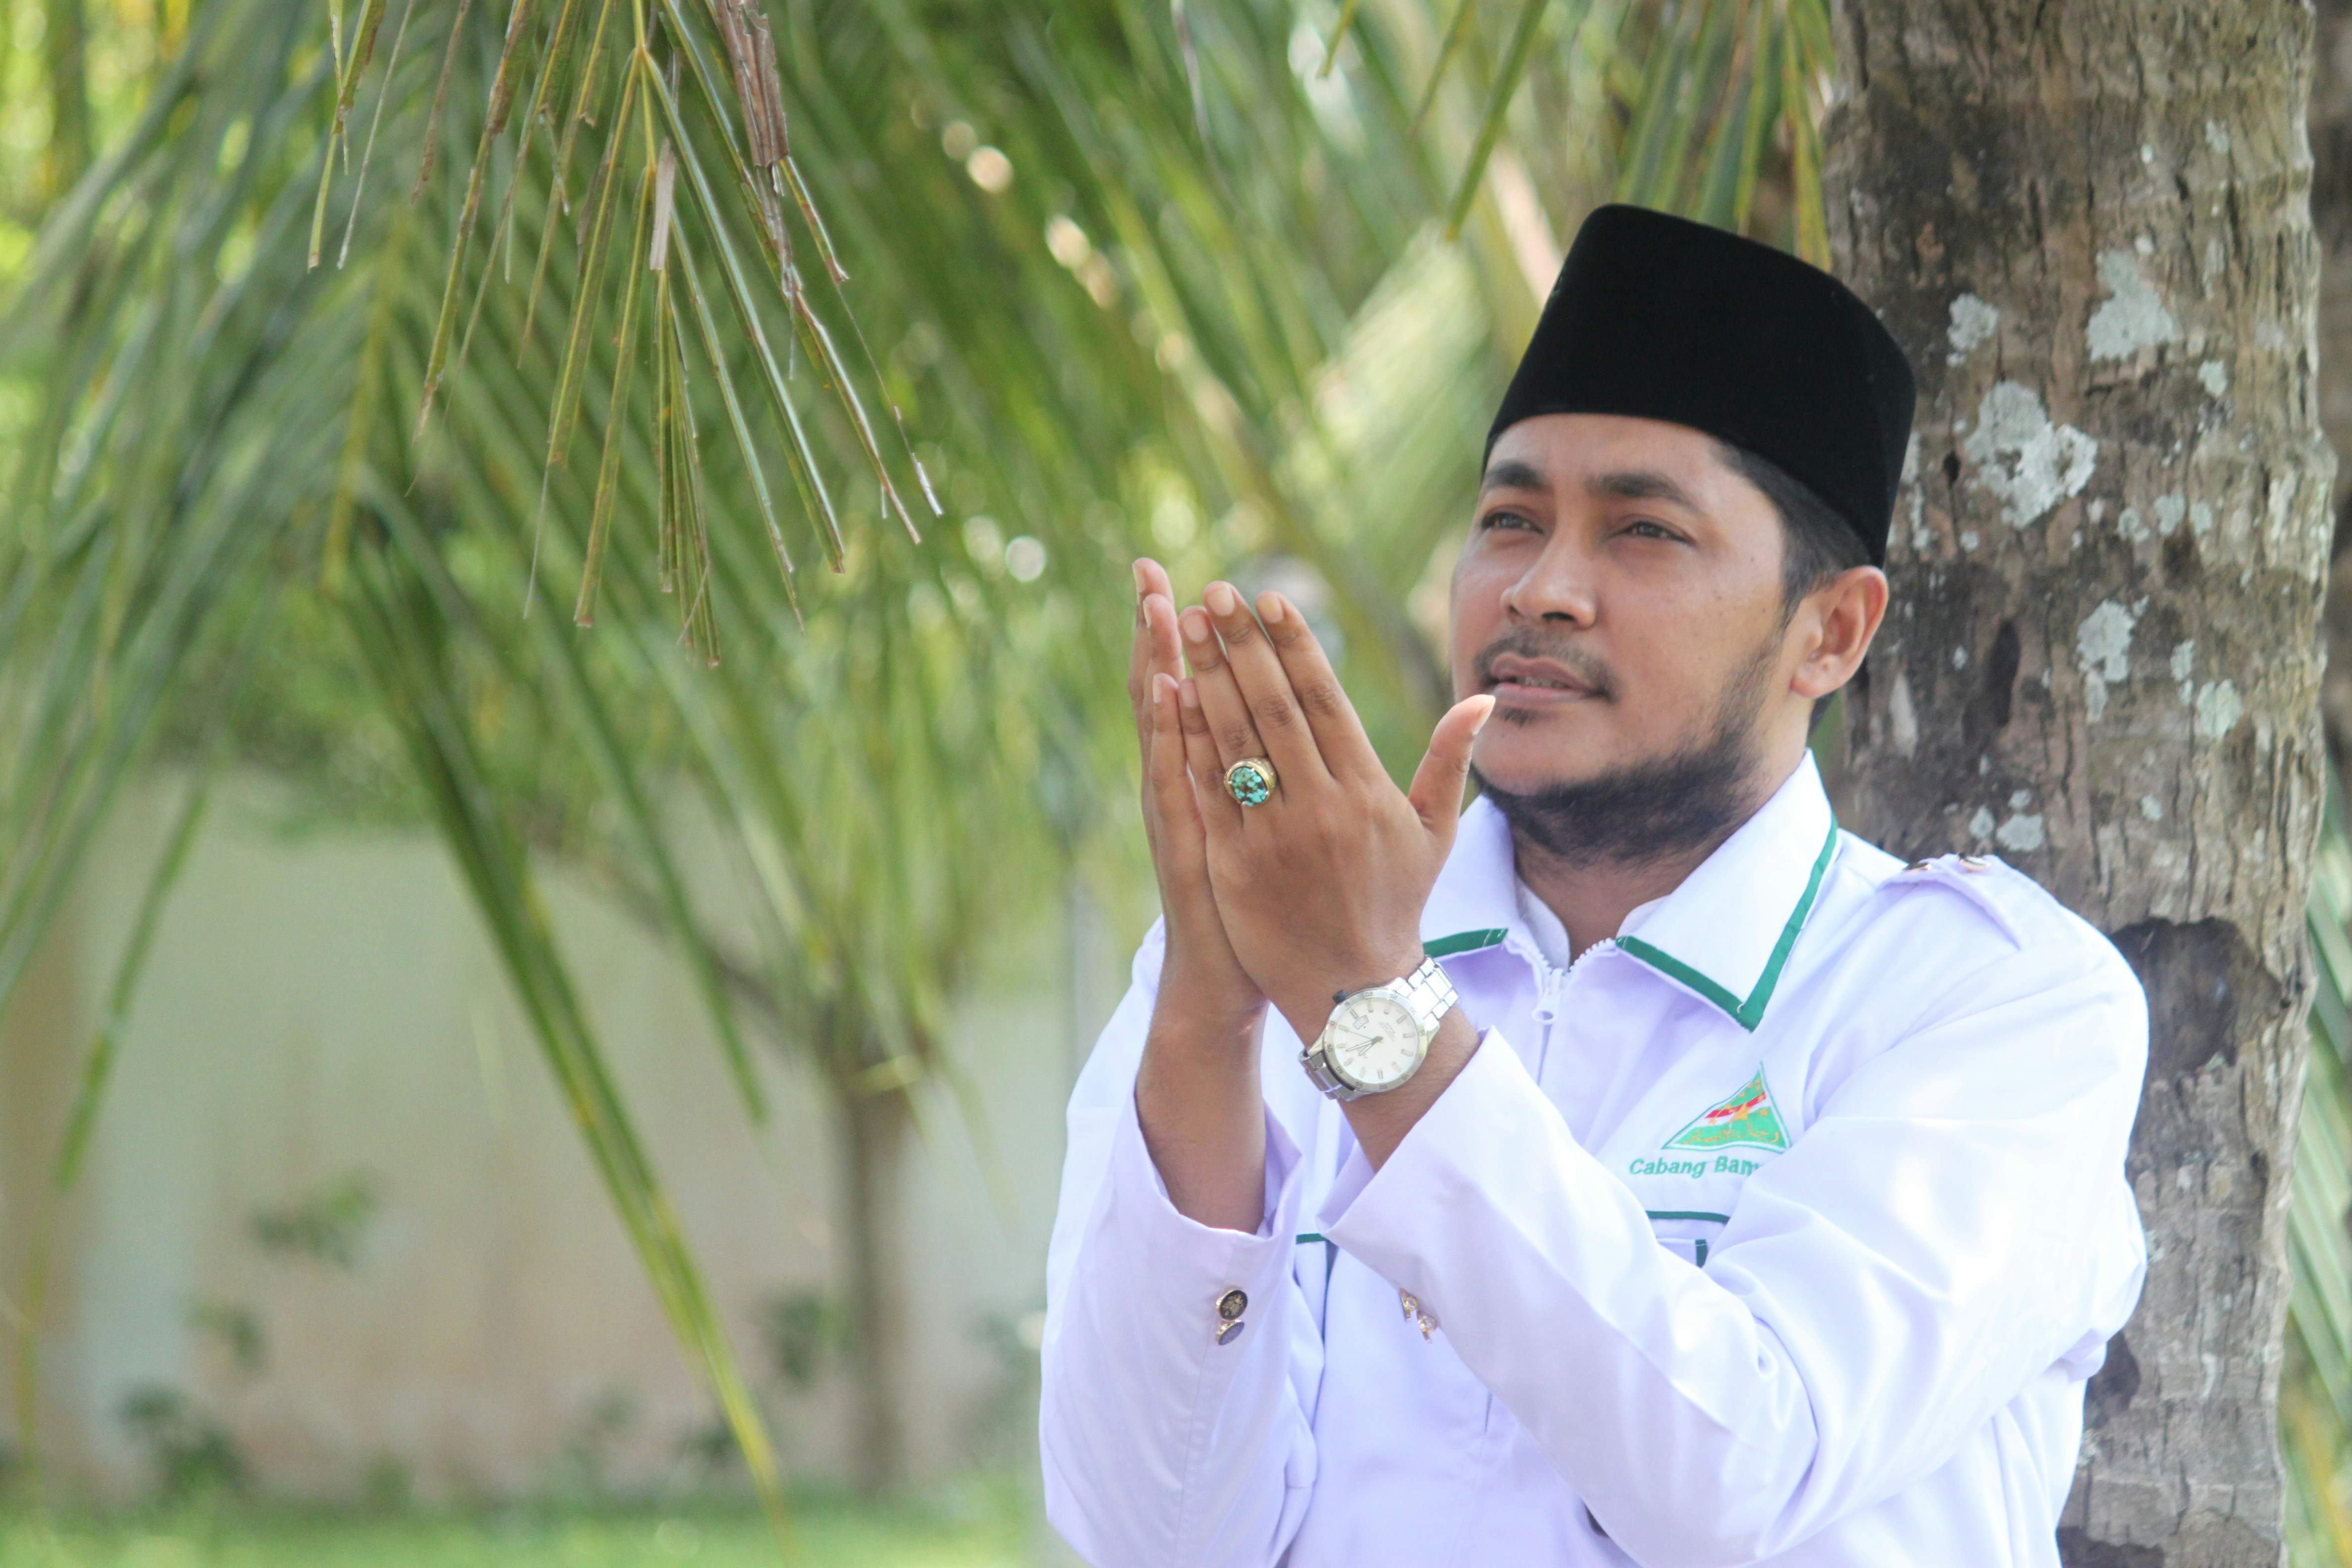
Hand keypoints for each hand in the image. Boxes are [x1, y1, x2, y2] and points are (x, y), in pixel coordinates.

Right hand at [1127, 559, 1264, 1035]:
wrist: (1230, 977)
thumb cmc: (1259, 904)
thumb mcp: (1260, 828)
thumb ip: (1262, 771)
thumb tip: (1278, 718)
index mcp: (1206, 775)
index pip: (1189, 688)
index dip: (1178, 637)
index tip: (1173, 578)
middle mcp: (1180, 784)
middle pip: (1163, 691)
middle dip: (1156, 631)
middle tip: (1148, 569)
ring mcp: (1176, 812)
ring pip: (1161, 726)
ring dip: (1156, 665)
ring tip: (1152, 609)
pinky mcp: (1185, 841)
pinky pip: (1174, 777)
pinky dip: (1168, 735)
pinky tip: (1165, 692)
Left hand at [1173, 581, 1493, 1046]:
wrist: (1357, 992)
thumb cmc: (1396, 903)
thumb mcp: (1434, 832)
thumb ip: (1449, 759)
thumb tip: (1483, 696)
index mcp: (1365, 790)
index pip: (1323, 700)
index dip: (1294, 645)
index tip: (1269, 599)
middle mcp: (1319, 806)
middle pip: (1272, 708)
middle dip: (1240, 645)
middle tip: (1214, 595)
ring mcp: (1273, 836)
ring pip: (1234, 741)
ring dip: (1207, 677)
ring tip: (1184, 627)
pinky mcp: (1234, 865)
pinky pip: (1207, 792)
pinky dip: (1188, 742)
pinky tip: (1171, 697)